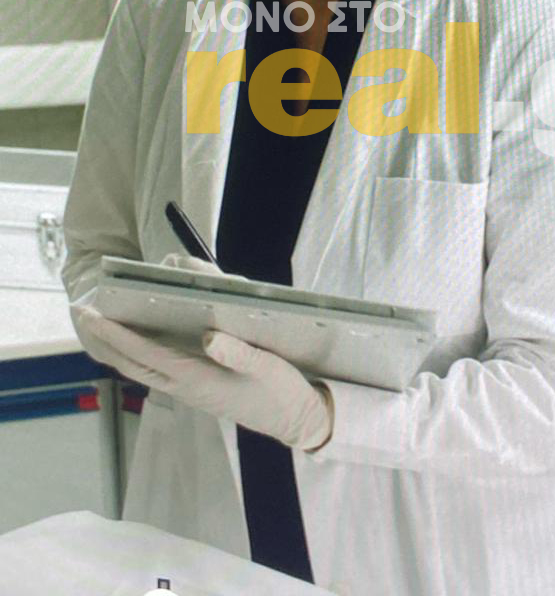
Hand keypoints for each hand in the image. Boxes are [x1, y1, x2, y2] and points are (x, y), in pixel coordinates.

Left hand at [73, 305, 332, 451]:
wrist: (295, 421)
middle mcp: (186, 387)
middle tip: (81, 312)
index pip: (147, 354)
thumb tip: (206, 335)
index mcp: (199, 379)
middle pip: (133, 363)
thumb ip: (238, 352)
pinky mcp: (197, 389)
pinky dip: (136, 354)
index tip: (93, 316)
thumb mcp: (267, 366)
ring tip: (97, 325)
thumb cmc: (281, 391)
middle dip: (105, 339)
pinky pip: (156, 370)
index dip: (118, 335)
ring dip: (116, 347)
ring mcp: (189, 390)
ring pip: (141, 369)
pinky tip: (134, 342)